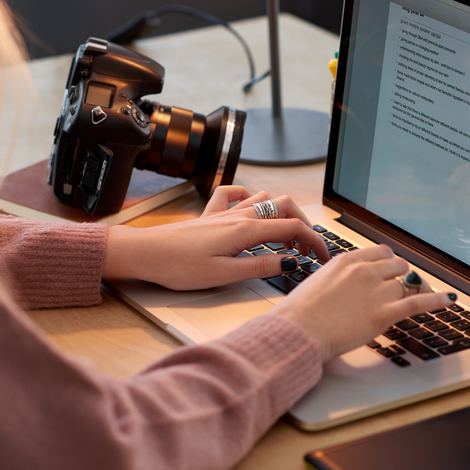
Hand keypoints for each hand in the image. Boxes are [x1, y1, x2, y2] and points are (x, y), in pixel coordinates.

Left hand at [103, 186, 330, 290]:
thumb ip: (260, 266)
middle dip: (304, 224)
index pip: (293, 228)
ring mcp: (223, 213)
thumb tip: (290, 262)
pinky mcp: (209, 215)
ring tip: (284, 237)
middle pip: (284, 206)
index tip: (323, 258)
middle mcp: (237, 216)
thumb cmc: (178, 267)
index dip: (315, 242)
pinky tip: (250, 211)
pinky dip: (249, 198)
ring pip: (264, 198)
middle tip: (307, 249)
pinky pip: (234, 194)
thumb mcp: (224, 275)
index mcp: (244, 231)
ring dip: (281, 213)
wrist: (145, 253)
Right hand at [270, 245, 454, 362]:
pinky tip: (449, 299)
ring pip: (405, 283)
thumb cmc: (300, 312)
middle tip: (398, 287)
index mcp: (347, 260)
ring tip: (410, 298)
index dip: (387, 263)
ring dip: (406, 292)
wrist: (298, 330)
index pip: (380, 252)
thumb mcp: (317, 282)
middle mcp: (364, 270)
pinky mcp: (384, 313)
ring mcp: (375, 291)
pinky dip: (437, 300)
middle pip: (397, 265)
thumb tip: (346, 285)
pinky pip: (418, 302)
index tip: (389, 270)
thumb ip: (337, 278)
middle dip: (399, 276)